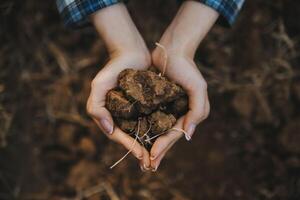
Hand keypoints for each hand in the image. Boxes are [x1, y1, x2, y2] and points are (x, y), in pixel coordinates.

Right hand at [87, 3, 150, 169]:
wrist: (131, 52)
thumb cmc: (113, 68)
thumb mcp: (99, 85)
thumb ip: (97, 107)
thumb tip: (108, 130)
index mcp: (108, 114)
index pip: (118, 135)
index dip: (130, 147)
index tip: (142, 157)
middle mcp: (119, 115)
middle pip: (130, 137)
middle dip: (140, 151)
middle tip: (151, 164)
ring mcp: (132, 111)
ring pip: (140, 132)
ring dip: (148, 145)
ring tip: (158, 156)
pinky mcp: (143, 105)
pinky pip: (148, 120)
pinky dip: (154, 130)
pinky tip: (164, 138)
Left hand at [149, 1, 218, 170]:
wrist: (171, 51)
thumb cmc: (186, 68)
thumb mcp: (197, 87)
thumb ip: (197, 111)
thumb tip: (188, 135)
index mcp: (190, 113)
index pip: (175, 134)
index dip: (164, 147)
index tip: (151, 158)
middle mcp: (180, 114)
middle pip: (167, 137)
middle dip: (158, 153)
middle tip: (147, 168)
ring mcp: (169, 109)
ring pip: (159, 131)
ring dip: (151, 146)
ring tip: (143, 160)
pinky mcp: (158, 103)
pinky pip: (152, 120)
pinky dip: (147, 131)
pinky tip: (139, 139)